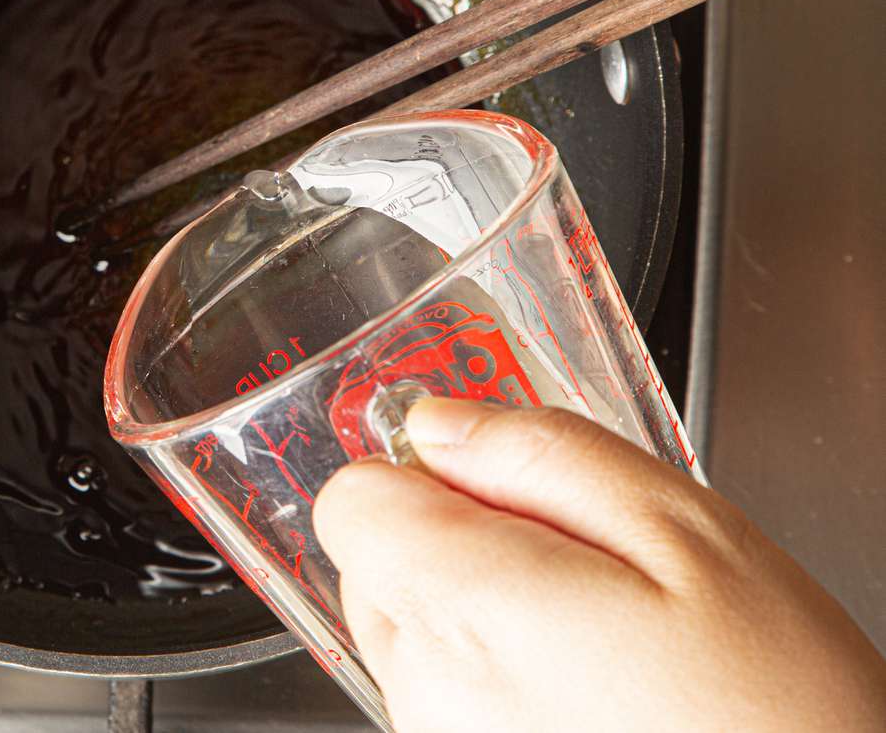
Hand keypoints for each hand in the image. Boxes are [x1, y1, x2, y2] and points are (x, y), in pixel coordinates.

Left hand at [312, 399, 885, 732]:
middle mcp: (427, 687)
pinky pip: (448, 695)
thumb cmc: (775, 708)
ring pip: (413, 628)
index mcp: (464, 604)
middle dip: (460, 538)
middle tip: (581, 564)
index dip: (423, 474)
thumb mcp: (685, 531)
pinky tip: (592, 687)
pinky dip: (499, 675)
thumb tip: (439, 422)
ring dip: (484, 611)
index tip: (499, 486)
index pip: (352, 500)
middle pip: (379, 562)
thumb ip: (540, 454)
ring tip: (601, 636)